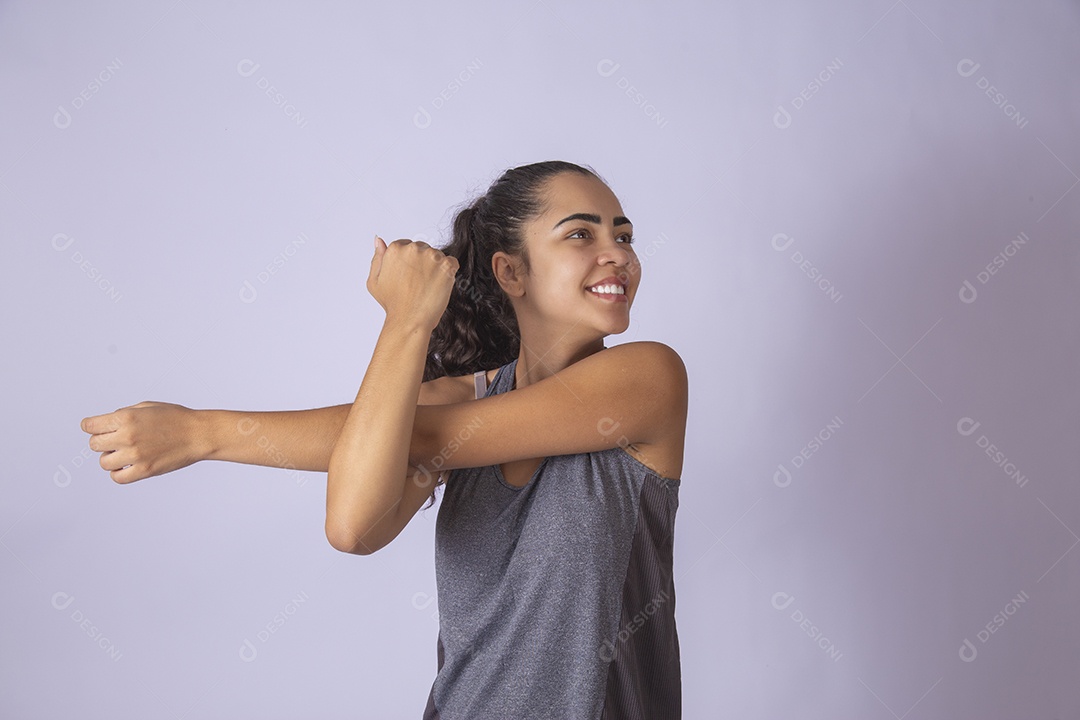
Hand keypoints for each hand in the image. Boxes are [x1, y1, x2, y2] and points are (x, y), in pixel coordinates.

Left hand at [80, 401, 206, 483]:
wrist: (199, 434)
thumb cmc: (176, 418)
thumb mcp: (147, 407)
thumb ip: (123, 414)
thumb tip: (105, 426)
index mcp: (126, 417)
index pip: (89, 425)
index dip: (91, 426)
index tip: (95, 428)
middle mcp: (127, 436)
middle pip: (94, 444)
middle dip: (102, 441)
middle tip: (115, 440)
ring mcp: (135, 455)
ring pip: (103, 462)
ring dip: (110, 457)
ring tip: (124, 453)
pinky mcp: (144, 470)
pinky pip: (117, 477)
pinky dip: (118, 473)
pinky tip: (127, 466)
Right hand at [367, 235, 458, 332]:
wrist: (409, 320)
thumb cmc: (392, 303)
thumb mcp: (374, 280)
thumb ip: (377, 257)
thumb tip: (378, 240)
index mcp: (396, 249)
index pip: (407, 246)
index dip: (409, 262)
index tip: (409, 276)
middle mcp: (413, 248)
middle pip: (423, 249)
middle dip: (423, 263)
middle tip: (418, 283)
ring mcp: (431, 256)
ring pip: (437, 256)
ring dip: (436, 267)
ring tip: (427, 286)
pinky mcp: (446, 265)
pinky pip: (452, 262)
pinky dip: (449, 272)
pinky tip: (439, 285)